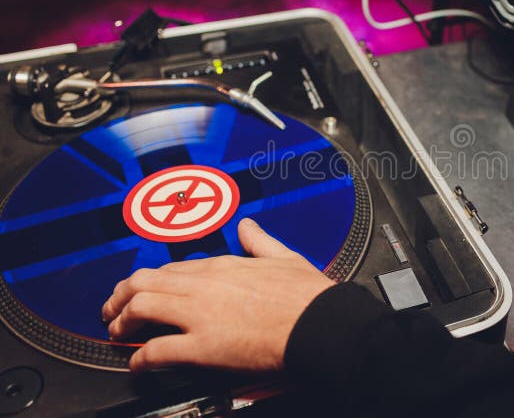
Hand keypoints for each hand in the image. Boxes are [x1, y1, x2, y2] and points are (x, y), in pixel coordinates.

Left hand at [102, 218, 334, 372]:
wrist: (322, 325)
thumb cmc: (309, 298)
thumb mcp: (285, 257)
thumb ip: (261, 241)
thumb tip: (248, 226)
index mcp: (224, 265)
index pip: (173, 268)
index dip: (150, 280)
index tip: (143, 290)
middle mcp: (206, 285)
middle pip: (145, 282)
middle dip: (121, 296)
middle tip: (112, 309)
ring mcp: (201, 315)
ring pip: (141, 307)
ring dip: (122, 321)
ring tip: (116, 333)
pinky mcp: (204, 347)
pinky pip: (156, 351)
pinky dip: (139, 359)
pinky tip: (137, 366)